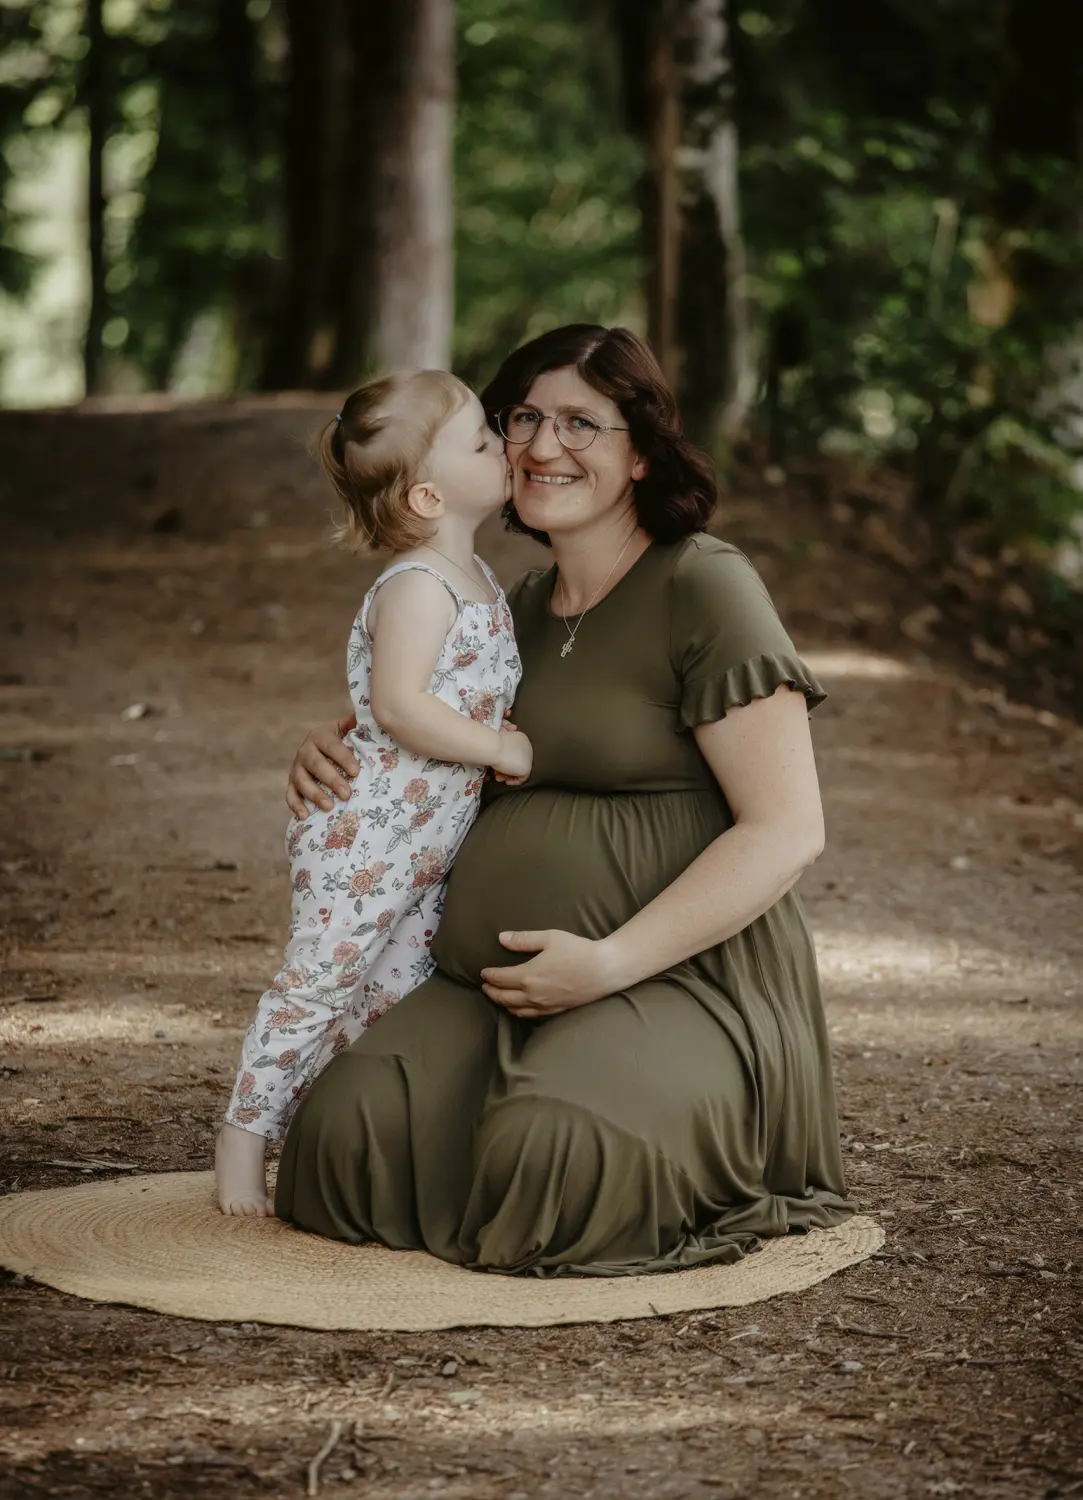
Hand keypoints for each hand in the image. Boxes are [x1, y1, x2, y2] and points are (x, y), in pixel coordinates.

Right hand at [286, 716, 359, 816]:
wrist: (319, 746)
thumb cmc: (341, 740)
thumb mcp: (347, 729)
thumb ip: (358, 725)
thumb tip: (377, 716)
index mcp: (320, 735)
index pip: (332, 746)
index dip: (343, 758)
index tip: (356, 771)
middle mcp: (305, 750)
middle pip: (316, 765)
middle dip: (331, 780)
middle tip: (346, 794)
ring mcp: (297, 767)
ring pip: (302, 781)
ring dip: (314, 794)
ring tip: (329, 806)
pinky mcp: (291, 782)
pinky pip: (290, 794)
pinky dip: (295, 805)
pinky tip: (305, 816)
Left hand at [480, 929, 621, 1018]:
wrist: (605, 970)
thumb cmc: (578, 950)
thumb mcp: (550, 938)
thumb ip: (523, 939)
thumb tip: (501, 938)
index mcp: (529, 976)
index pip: (500, 979)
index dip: (489, 976)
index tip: (483, 972)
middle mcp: (534, 995)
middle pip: (504, 997)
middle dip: (491, 992)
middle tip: (484, 986)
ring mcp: (545, 1005)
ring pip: (516, 1009)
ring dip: (503, 1003)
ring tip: (498, 997)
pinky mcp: (556, 1010)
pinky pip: (531, 1016)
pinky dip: (519, 1012)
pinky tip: (519, 1007)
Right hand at [492, 727, 531, 785]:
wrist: (493, 747)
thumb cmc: (492, 744)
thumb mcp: (499, 743)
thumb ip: (504, 749)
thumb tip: (503, 757)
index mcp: (520, 738)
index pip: (515, 752)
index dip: (506, 759)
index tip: (498, 764)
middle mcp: (527, 746)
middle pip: (517, 761)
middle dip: (507, 769)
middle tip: (497, 772)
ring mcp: (528, 757)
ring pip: (519, 769)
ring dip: (508, 775)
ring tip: (499, 776)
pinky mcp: (527, 767)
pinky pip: (522, 778)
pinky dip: (514, 781)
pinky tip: (507, 780)